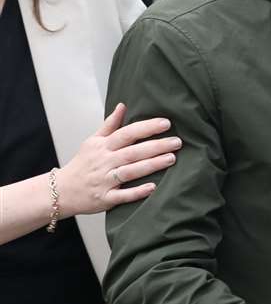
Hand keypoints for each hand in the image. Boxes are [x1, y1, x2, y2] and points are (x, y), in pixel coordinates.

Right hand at [58, 104, 181, 214]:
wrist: (60, 191)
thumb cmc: (82, 164)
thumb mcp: (92, 142)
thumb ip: (110, 125)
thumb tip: (122, 105)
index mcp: (102, 146)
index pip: (126, 133)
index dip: (146, 128)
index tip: (166, 123)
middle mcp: (104, 162)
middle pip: (132, 152)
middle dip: (156, 146)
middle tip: (177, 142)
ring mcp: (104, 181)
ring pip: (130, 171)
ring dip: (151, 165)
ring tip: (171, 158)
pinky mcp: (104, 198)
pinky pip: (122, 195)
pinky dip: (136, 192)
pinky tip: (153, 187)